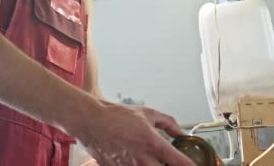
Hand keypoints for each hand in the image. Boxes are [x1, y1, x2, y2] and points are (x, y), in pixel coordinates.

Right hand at [72, 102, 194, 165]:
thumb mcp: (147, 113)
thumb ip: (169, 123)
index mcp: (153, 144)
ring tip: (153, 160)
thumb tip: (182, 132)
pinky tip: (138, 160)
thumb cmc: (116, 116)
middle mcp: (143, 160)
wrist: (91, 122)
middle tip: (172, 162)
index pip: (180, 163)